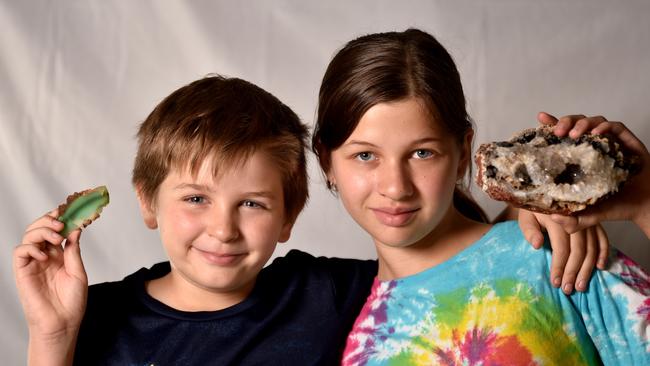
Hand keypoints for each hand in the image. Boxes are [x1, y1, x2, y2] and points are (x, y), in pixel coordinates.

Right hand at [13, 209, 87, 341]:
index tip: (69, 208)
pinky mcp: (22, 272)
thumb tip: (76, 229)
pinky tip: (45, 255)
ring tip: (57, 237)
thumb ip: (74, 251)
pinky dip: (31, 247)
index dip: (60, 218)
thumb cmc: (72, 302)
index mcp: (59, 255)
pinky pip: (20, 252)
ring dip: (42, 230)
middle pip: (40, 229)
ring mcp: (33, 263)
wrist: (63, 323)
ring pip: (29, 236)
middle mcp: (45, 256)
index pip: (56, 231)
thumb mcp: (78, 272)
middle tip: (61, 221)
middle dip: (49, 220)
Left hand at [518, 209, 608, 294]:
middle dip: (573, 272)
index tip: (556, 282)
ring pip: (592, 247)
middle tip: (568, 289)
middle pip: (579, 250)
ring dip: (587, 269)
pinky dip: (603, 253)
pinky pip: (603, 239)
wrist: (544, 195)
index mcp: (557, 217)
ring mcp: (588, 220)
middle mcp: (576, 218)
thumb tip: (537, 245)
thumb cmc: (533, 210)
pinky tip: (599, 268)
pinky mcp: (595, 221)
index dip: (559, 266)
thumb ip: (529, 231)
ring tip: (581, 286)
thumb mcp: (525, 218)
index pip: (561, 247)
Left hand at [538, 112, 649, 236]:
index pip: (563, 135)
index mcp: (579, 157)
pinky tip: (597, 133)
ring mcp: (611, 143)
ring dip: (582, 123)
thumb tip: (552, 217)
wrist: (643, 208)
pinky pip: (616, 127)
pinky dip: (605, 126)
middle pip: (576, 122)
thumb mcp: (587, 217)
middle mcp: (593, 146)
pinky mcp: (628, 143)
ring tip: (575, 134)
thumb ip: (571, 221)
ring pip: (594, 120)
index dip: (552, 123)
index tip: (541, 117)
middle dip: (565, 121)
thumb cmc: (614, 207)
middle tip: (558, 132)